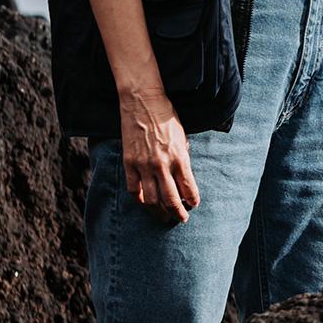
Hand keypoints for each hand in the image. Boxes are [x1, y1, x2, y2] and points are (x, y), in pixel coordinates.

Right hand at [118, 89, 197, 223]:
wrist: (143, 102)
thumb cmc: (166, 116)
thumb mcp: (182, 136)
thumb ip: (183, 156)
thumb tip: (183, 174)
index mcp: (179, 157)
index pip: (188, 188)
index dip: (192, 200)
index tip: (193, 205)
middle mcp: (162, 164)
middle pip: (171, 199)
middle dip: (177, 213)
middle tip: (181, 219)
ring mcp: (144, 165)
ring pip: (151, 199)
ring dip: (159, 211)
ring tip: (163, 217)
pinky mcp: (129, 163)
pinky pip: (134, 189)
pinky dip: (140, 200)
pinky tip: (145, 203)